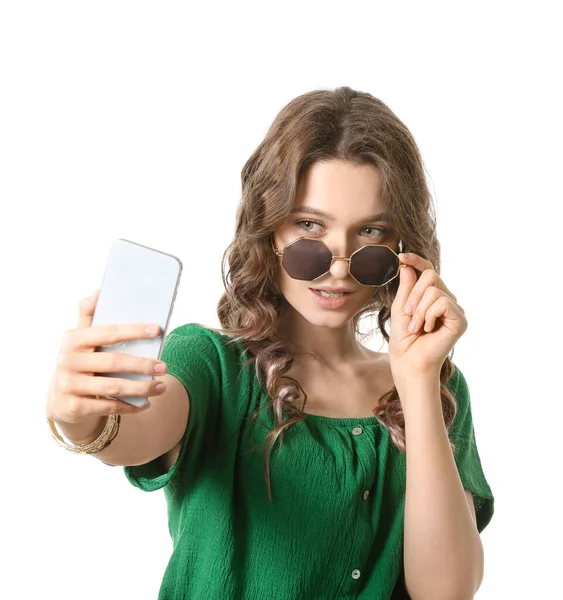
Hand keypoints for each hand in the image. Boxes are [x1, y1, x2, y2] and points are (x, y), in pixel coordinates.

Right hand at [45, 290, 168, 424]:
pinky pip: (108, 406)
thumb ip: (88, 315)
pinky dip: (130, 406)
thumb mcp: (80, 338)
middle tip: (164, 367)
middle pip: (113, 362)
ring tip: (161, 387)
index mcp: (73, 339)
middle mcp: (67, 361)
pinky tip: (146, 403)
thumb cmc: (80, 360)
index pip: (108, 332)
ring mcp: (68, 385)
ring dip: (142, 388)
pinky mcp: (73, 407)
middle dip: (143, 365)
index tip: (157, 330)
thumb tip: (100, 291)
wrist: (59, 398)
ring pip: (113, 387)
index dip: (133, 331)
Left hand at [388, 253, 467, 388]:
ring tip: (416, 327)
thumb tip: (408, 264)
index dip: (416, 260)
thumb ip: (406, 286)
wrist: (408, 361)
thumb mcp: (401, 307)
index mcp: (433, 296)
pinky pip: (442, 302)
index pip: (428, 270)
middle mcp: (447, 299)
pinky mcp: (460, 319)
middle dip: (413, 295)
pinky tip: (428, 329)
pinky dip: (428, 315)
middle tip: (407, 315)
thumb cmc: (404, 338)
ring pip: (434, 289)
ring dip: (418, 309)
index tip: (400, 257)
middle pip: (431, 275)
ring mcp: (455, 309)